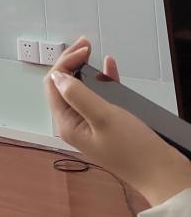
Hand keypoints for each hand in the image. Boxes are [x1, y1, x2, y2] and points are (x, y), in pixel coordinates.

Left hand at [46, 38, 190, 205]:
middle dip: (71, 61)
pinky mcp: (107, 125)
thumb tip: (57, 76)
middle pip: (64, 85)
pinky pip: (99, 97)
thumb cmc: (134, 148)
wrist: (163, 174)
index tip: (84, 49)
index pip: (54, 85)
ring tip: (92, 50)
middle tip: (86, 43)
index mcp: (67, 124)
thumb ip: (77, 94)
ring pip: (81, 89)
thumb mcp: (103, 117)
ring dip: (84, 68)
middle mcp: (74, 124)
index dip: (64, 63)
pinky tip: (109, 67)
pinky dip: (102, 80)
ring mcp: (90, 125)